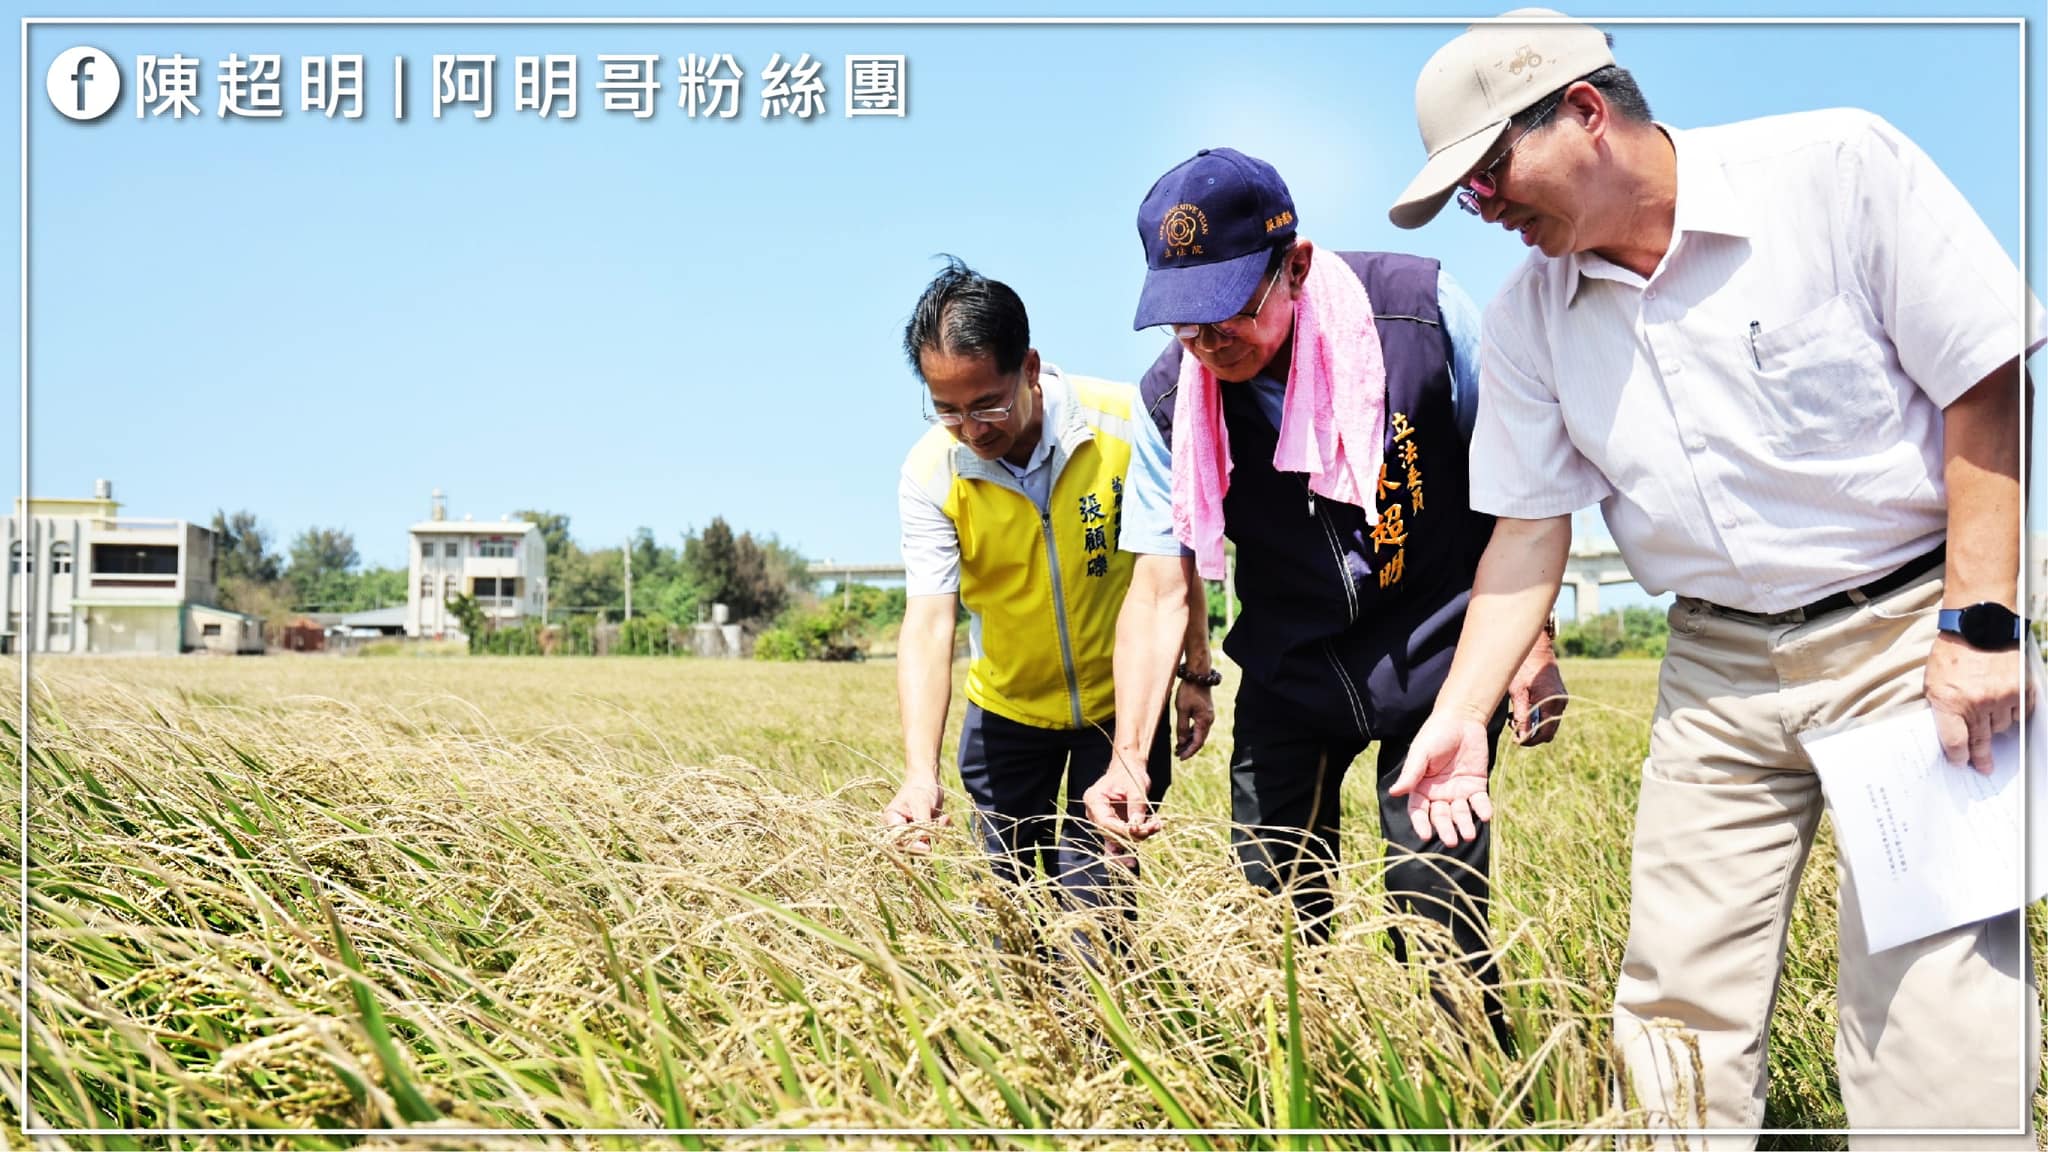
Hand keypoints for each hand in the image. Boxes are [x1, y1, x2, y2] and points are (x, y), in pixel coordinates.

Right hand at [882, 776, 947, 853]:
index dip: (912, 846)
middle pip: (909, 846)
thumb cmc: (921, 788)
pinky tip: (945, 818)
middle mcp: (898, 827)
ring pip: (923, 843)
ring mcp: (910, 830)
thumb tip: (924, 840)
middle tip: (940, 829)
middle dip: (927, 840)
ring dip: (937, 833)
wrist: (927, 779)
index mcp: (892, 819)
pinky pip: (932, 838)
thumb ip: (921, 822)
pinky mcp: (922, 831)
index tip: (927, 847)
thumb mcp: (921, 804)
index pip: (898, 839)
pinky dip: (941, 830)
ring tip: (944, 818)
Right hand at [1083, 753, 1160, 844]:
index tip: (1140, 830)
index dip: (1123, 830)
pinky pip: (1121, 838)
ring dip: (1137, 836)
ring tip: (1155, 826)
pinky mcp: (1112, 826)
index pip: (1105, 822)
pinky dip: (1135, 837)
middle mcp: (1094, 813)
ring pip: (1117, 838)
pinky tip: (1149, 831)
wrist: (1128, 770)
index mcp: (1093, 800)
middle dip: (1133, 834)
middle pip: (1111, 833)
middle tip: (1153, 827)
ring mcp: (1101, 821)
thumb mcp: (1135, 787)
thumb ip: (1136, 807)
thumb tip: (1137, 828)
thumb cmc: (1129, 774)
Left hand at [1175, 680, 1214, 758]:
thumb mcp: (1182, 709)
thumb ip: (1181, 726)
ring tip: (1179, 747)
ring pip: (1200, 734)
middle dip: (1189, 749)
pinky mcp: (1205, 712)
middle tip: (1178, 755)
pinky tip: (1184, 736)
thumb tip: (1181, 742)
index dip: (1189, 752)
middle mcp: (1209, 720)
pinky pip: (1199, 727)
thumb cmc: (1189, 691)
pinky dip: (1192, 733)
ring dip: (1190, 741)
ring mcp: (1208, 716)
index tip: (1180, 758)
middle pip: (1200, 740)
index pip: (1197, 742)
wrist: (1198, 676)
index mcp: (1204, 721)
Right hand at [1389, 712, 1494, 846]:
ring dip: (1464, 825)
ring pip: (1460, 813)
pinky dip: (1482, 810)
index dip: (1421, 823)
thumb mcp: (1421, 753)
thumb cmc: (1435, 734)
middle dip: (1445, 829)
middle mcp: (1438, 793)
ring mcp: (1458, 791)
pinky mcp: (1477, 786)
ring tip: (1469, 835)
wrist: (1462, 719)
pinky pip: (1479, 802)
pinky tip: (1485, 815)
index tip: (1425, 835)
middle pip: (1441, 816)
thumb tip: (1394, 792)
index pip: (1418, 810)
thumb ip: (1411, 774)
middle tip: (1452, 841)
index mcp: (1421, 787)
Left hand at [1508, 639, 1568, 746]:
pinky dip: (1537, 717)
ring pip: (1549, 723)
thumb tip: (1521, 735)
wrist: (1536, 648)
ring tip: (1515, 717)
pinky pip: (1549, 714)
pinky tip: (1523, 709)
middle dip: (1531, 734)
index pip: (1545, 733)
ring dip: (1534, 726)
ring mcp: (1561, 699)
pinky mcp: (1558, 696)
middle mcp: (1560, 703)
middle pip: (1548, 731)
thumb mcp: (1518, 691)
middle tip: (1513, 726)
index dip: (1530, 740)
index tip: (1515, 740)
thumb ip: (1521, 714)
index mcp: (1552, 702)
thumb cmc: (1524, 666)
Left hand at [1925, 633, 2034, 773]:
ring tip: (1989, 722)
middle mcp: (1977, 702)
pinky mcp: (2020, 689)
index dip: (1958, 756)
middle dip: (1980, 755)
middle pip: (1980, 740)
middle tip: (1984, 767)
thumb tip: (1950, 734)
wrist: (1978, 626)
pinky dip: (2013, 715)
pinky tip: (2006, 712)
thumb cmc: (1951, 654)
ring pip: (2001, 728)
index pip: (1955, 742)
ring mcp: (2001, 697)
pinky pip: (2020, 715)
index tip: (1961, 763)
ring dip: (1994, 728)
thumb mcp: (1933, 682)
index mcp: (1949, 701)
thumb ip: (1941, 708)